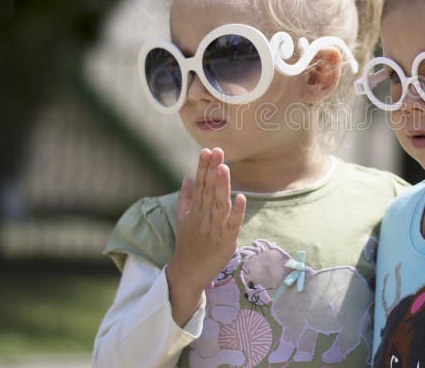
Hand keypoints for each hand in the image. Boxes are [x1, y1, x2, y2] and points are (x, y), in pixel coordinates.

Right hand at [166, 147, 246, 325]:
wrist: (187, 274)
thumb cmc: (187, 245)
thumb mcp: (182, 220)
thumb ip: (185, 198)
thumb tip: (186, 177)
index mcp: (194, 211)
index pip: (199, 185)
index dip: (203, 167)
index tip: (206, 150)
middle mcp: (203, 217)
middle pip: (208, 191)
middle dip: (212, 170)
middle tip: (217, 151)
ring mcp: (214, 229)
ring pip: (219, 204)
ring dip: (222, 186)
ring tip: (224, 168)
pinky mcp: (225, 241)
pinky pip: (232, 224)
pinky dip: (237, 212)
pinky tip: (241, 197)